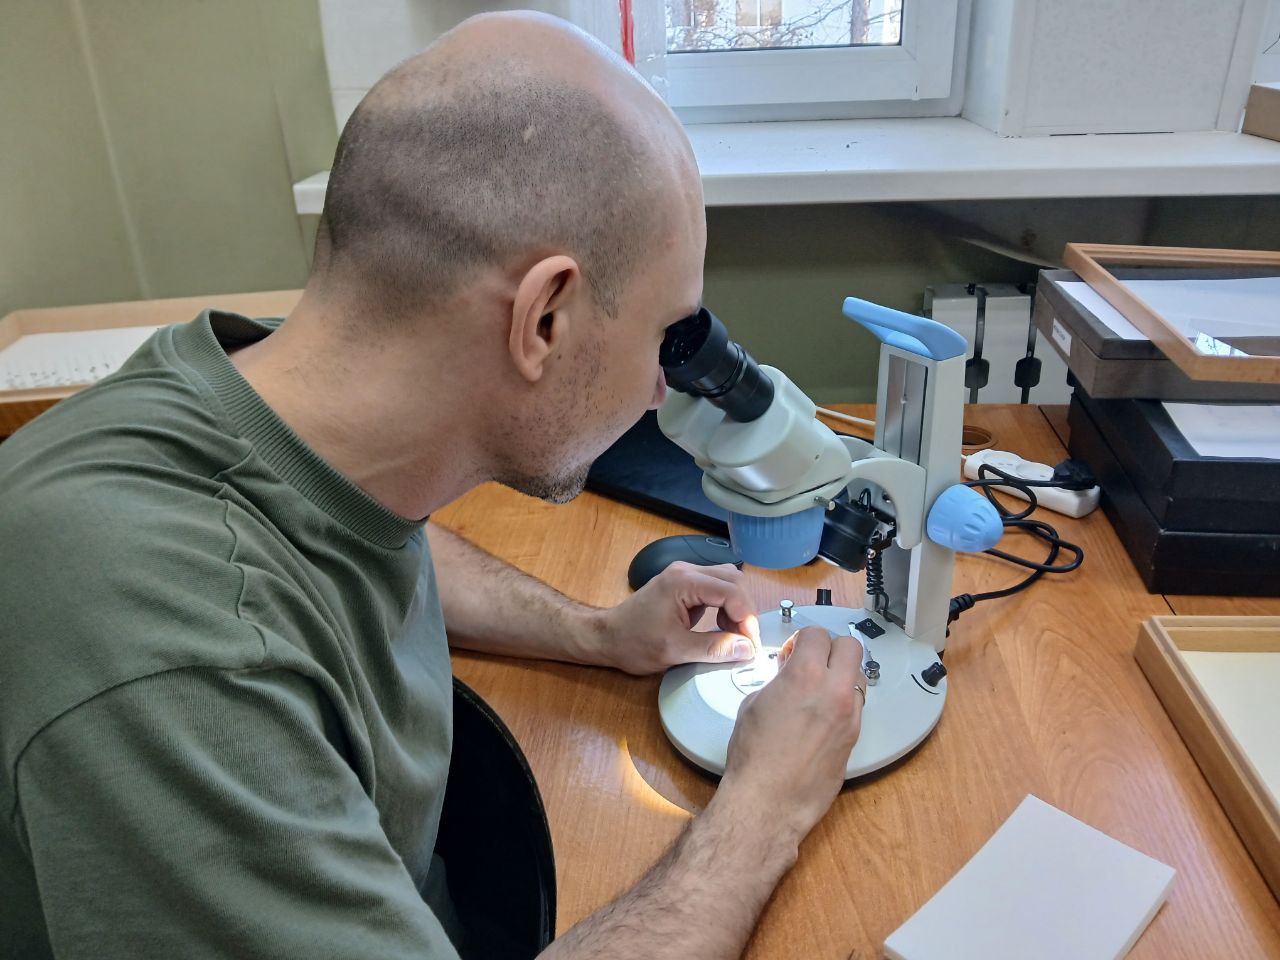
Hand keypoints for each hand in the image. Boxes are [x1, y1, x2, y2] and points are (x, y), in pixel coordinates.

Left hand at [588, 562, 760, 674]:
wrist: (607, 637)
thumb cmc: (633, 642)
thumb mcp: (675, 651)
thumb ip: (714, 648)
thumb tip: (746, 649)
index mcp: (682, 582)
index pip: (731, 591)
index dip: (746, 618)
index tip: (749, 643)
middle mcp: (686, 571)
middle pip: (733, 580)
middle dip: (745, 611)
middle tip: (746, 640)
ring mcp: (685, 575)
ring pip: (728, 581)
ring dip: (737, 608)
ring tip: (733, 635)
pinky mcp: (685, 585)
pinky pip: (716, 588)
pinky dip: (726, 607)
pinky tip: (722, 628)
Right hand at [718, 626, 864, 845]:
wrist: (768, 801)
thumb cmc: (753, 757)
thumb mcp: (754, 704)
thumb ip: (779, 681)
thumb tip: (788, 677)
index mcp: (805, 675)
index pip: (816, 634)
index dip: (801, 640)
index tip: (793, 652)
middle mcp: (834, 691)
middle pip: (850, 646)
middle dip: (830, 649)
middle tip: (811, 662)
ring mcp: (849, 715)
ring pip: (857, 676)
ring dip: (840, 675)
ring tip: (817, 691)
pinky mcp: (855, 738)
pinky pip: (856, 705)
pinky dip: (842, 702)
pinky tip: (822, 716)